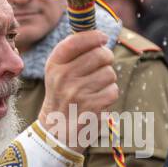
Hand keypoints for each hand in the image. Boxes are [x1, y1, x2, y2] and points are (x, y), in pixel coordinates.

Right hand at [37, 31, 117, 150]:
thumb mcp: (57, 72)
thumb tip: (99, 35)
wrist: (57, 131)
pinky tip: (98, 100)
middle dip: (106, 58)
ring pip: (109, 73)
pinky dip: (109, 94)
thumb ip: (73, 52)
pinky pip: (113, 90)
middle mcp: (63, 77)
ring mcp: (78, 93)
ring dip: (108, 79)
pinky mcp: (92, 107)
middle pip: (100, 55)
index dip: (94, 36)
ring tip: (95, 87)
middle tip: (102, 65)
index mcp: (54, 65)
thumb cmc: (62, 95)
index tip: (103, 38)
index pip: (76, 41)